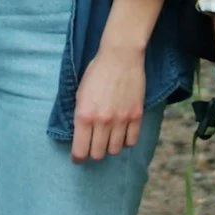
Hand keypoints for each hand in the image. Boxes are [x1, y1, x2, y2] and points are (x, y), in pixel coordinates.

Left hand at [71, 44, 146, 161]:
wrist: (120, 57)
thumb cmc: (97, 72)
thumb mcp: (80, 94)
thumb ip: (80, 116)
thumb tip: (81, 136)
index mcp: (84, 116)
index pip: (80, 151)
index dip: (78, 158)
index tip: (78, 157)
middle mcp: (102, 121)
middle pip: (98, 154)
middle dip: (93, 153)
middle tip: (93, 147)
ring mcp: (121, 120)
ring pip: (115, 150)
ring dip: (110, 147)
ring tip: (108, 138)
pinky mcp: (136, 115)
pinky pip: (132, 141)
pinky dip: (126, 141)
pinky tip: (122, 133)